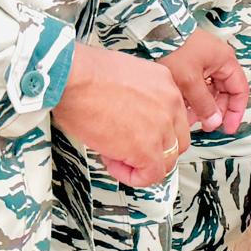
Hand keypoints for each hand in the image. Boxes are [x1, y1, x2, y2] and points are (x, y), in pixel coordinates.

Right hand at [52, 41, 190, 185]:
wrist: (74, 78)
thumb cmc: (85, 73)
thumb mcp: (123, 75)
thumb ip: (135, 96)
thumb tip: (127, 114)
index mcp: (164, 83)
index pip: (174, 117)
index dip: (154, 130)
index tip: (134, 133)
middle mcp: (170, 103)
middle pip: (177, 140)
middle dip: (154, 150)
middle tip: (127, 148)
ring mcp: (162, 127)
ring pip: (167, 160)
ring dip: (142, 163)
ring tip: (114, 154)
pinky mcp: (147, 148)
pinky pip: (151, 175)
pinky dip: (133, 176)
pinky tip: (113, 163)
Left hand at [161, 28, 248, 136]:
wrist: (153, 31)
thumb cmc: (174, 50)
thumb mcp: (190, 81)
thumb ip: (204, 104)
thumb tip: (215, 122)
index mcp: (225, 61)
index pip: (239, 90)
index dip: (236, 111)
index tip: (228, 128)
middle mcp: (218, 61)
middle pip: (224, 93)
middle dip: (214, 111)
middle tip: (205, 126)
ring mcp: (204, 62)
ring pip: (209, 90)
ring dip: (201, 106)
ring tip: (188, 119)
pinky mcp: (191, 63)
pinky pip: (197, 85)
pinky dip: (192, 97)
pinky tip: (182, 107)